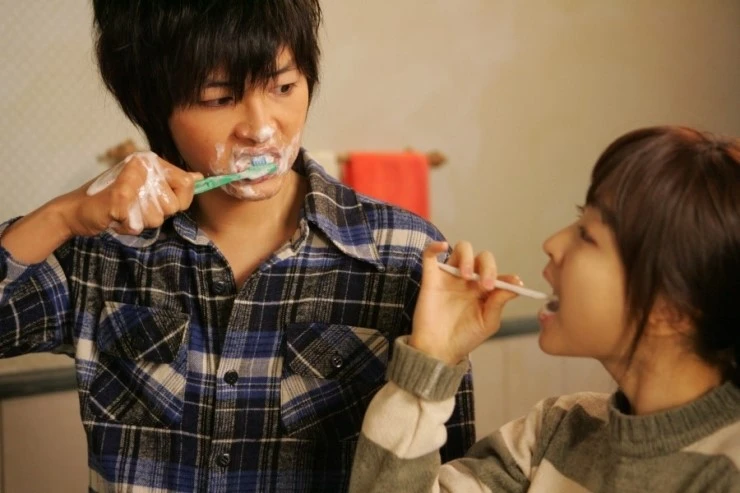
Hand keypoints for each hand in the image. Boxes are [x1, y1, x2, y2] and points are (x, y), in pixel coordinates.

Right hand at [54, 152, 202, 237]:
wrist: (77, 209)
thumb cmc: (115, 199)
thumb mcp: (147, 187)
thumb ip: (172, 183)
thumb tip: (199, 178)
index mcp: (151, 161)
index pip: (187, 184)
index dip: (180, 200)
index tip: (163, 201)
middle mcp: (142, 166)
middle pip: (174, 205)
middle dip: (157, 214)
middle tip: (138, 207)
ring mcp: (130, 180)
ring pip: (156, 218)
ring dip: (141, 221)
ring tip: (126, 212)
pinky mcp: (118, 198)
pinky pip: (136, 225)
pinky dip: (126, 227)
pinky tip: (116, 218)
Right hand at [408, 241, 520, 364]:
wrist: (439, 350)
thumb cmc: (464, 337)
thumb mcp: (488, 322)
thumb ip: (499, 302)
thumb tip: (515, 284)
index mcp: (483, 290)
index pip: (497, 273)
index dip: (507, 276)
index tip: (515, 284)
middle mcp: (468, 280)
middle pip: (481, 258)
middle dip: (488, 267)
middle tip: (486, 285)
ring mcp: (450, 276)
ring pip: (461, 249)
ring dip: (468, 257)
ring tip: (467, 276)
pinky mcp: (431, 277)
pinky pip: (430, 255)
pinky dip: (435, 246)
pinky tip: (442, 246)